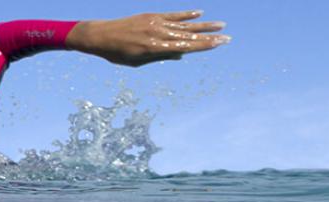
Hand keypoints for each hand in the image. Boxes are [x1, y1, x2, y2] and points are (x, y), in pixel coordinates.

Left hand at [67, 10, 229, 66]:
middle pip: (189, 36)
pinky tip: (199, 13)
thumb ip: (160, 57)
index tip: (220, 43)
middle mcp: (158, 34)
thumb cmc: (118, 53)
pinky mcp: (151, 16)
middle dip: (209, 37)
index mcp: (155, 48)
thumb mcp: (138, 61)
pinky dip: (186, 14)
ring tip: (220, 25)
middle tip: (227, 36)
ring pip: (184, 25)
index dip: (204, 46)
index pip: (186, 47)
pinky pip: (172, 15)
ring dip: (203, 25)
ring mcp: (155, 23)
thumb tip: (182, 54)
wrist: (100, 35)